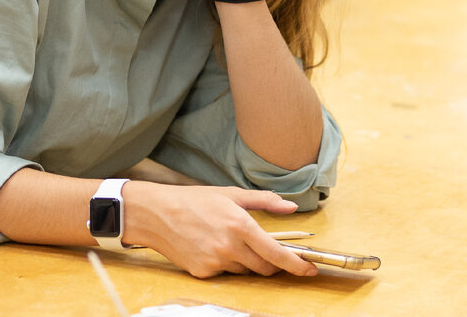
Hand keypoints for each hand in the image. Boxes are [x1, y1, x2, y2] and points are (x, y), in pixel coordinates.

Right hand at [121, 182, 317, 278]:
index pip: (276, 253)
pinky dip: (226, 263)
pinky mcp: (203, 273)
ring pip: (244, 271)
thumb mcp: (232, 194)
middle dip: (272, 264)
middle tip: (268, 251)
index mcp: (241, 225)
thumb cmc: (195, 200)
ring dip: (246, 261)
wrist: (157, 214)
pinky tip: (213, 246)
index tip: (309, 269)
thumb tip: (290, 207)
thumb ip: (265, 201)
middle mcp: (230, 247)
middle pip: (264, 268)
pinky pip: (225, 273)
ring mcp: (215, 262)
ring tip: (229, 240)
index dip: (296, 264)